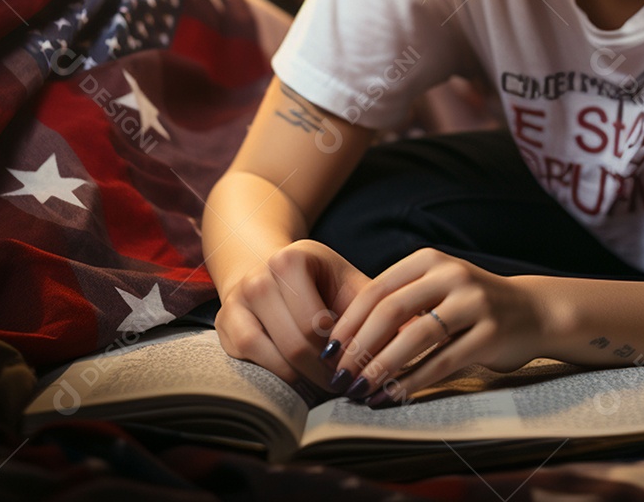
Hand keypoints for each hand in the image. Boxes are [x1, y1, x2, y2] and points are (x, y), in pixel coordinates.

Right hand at [214, 239, 370, 387]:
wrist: (273, 272)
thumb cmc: (321, 282)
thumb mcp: (348, 283)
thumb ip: (377, 305)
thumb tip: (418, 328)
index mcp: (290, 260)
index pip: (319, 322)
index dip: (343, 350)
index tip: (362, 365)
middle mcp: (258, 278)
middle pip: (297, 344)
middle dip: (326, 371)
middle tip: (347, 384)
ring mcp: (236, 302)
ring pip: (273, 357)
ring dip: (304, 379)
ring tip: (328, 383)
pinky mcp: (225, 326)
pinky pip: (253, 363)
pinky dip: (279, 377)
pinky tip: (300, 379)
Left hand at [321, 248, 547, 405]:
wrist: (533, 310)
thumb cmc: (472, 304)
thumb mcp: (437, 288)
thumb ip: (400, 301)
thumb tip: (338, 336)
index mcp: (430, 260)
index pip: (377, 289)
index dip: (348, 322)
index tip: (326, 351)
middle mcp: (452, 275)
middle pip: (392, 310)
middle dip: (359, 347)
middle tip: (337, 375)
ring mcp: (474, 302)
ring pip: (416, 336)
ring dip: (382, 367)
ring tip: (359, 390)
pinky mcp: (490, 333)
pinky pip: (443, 361)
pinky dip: (412, 382)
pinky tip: (392, 398)